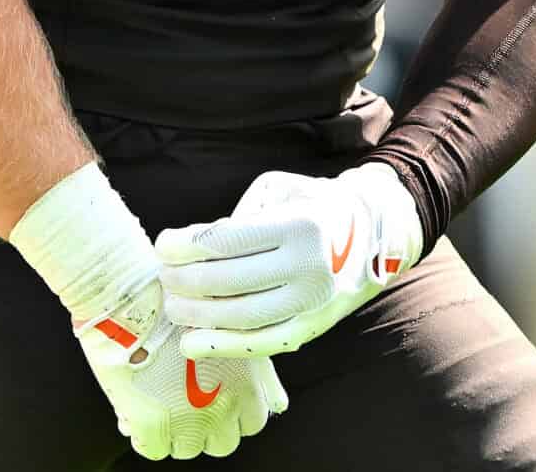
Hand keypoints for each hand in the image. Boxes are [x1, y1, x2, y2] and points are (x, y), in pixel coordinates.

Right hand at [12, 163, 286, 460]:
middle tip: (188, 403)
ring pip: (187, 449)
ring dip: (176, 431)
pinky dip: (145, 435)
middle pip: (222, 442)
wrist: (135, 293)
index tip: (217, 398)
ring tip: (160, 401)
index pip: (252, 423)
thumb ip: (259, 372)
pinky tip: (138, 410)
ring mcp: (188, 418)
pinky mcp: (151, 423)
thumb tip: (279, 405)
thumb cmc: (182, 302)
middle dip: (208, 426)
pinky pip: (153, 449)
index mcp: (247, 382)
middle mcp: (223, 404)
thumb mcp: (234, 331)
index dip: (234, 412)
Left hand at [157, 162, 424, 359]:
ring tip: (173, 307)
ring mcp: (312, 301)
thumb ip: (238, 215)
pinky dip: (223, 346)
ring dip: (196, 315)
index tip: (162, 246)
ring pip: (241, 317)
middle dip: (184, 281)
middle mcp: (309, 264)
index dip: (185, 247)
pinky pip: (262, 343)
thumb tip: (192, 248)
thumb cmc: (313, 206)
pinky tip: (192, 343)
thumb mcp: (280, 190)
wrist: (374, 233)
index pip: (227, 241)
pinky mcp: (313, 327)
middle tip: (164, 278)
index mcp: (299, 223)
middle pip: (228, 281)